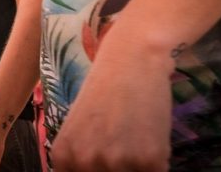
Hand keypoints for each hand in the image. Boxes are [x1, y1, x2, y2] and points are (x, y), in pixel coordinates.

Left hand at [51, 37, 173, 170]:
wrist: (131, 59)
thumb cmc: (103, 92)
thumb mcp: (77, 129)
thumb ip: (80, 158)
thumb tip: (88, 171)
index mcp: (63, 157)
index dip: (98, 170)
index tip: (106, 160)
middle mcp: (85, 163)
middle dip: (119, 169)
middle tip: (121, 143)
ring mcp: (117, 163)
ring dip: (138, 167)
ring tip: (134, 138)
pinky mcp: (149, 161)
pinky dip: (157, 161)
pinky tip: (149, 135)